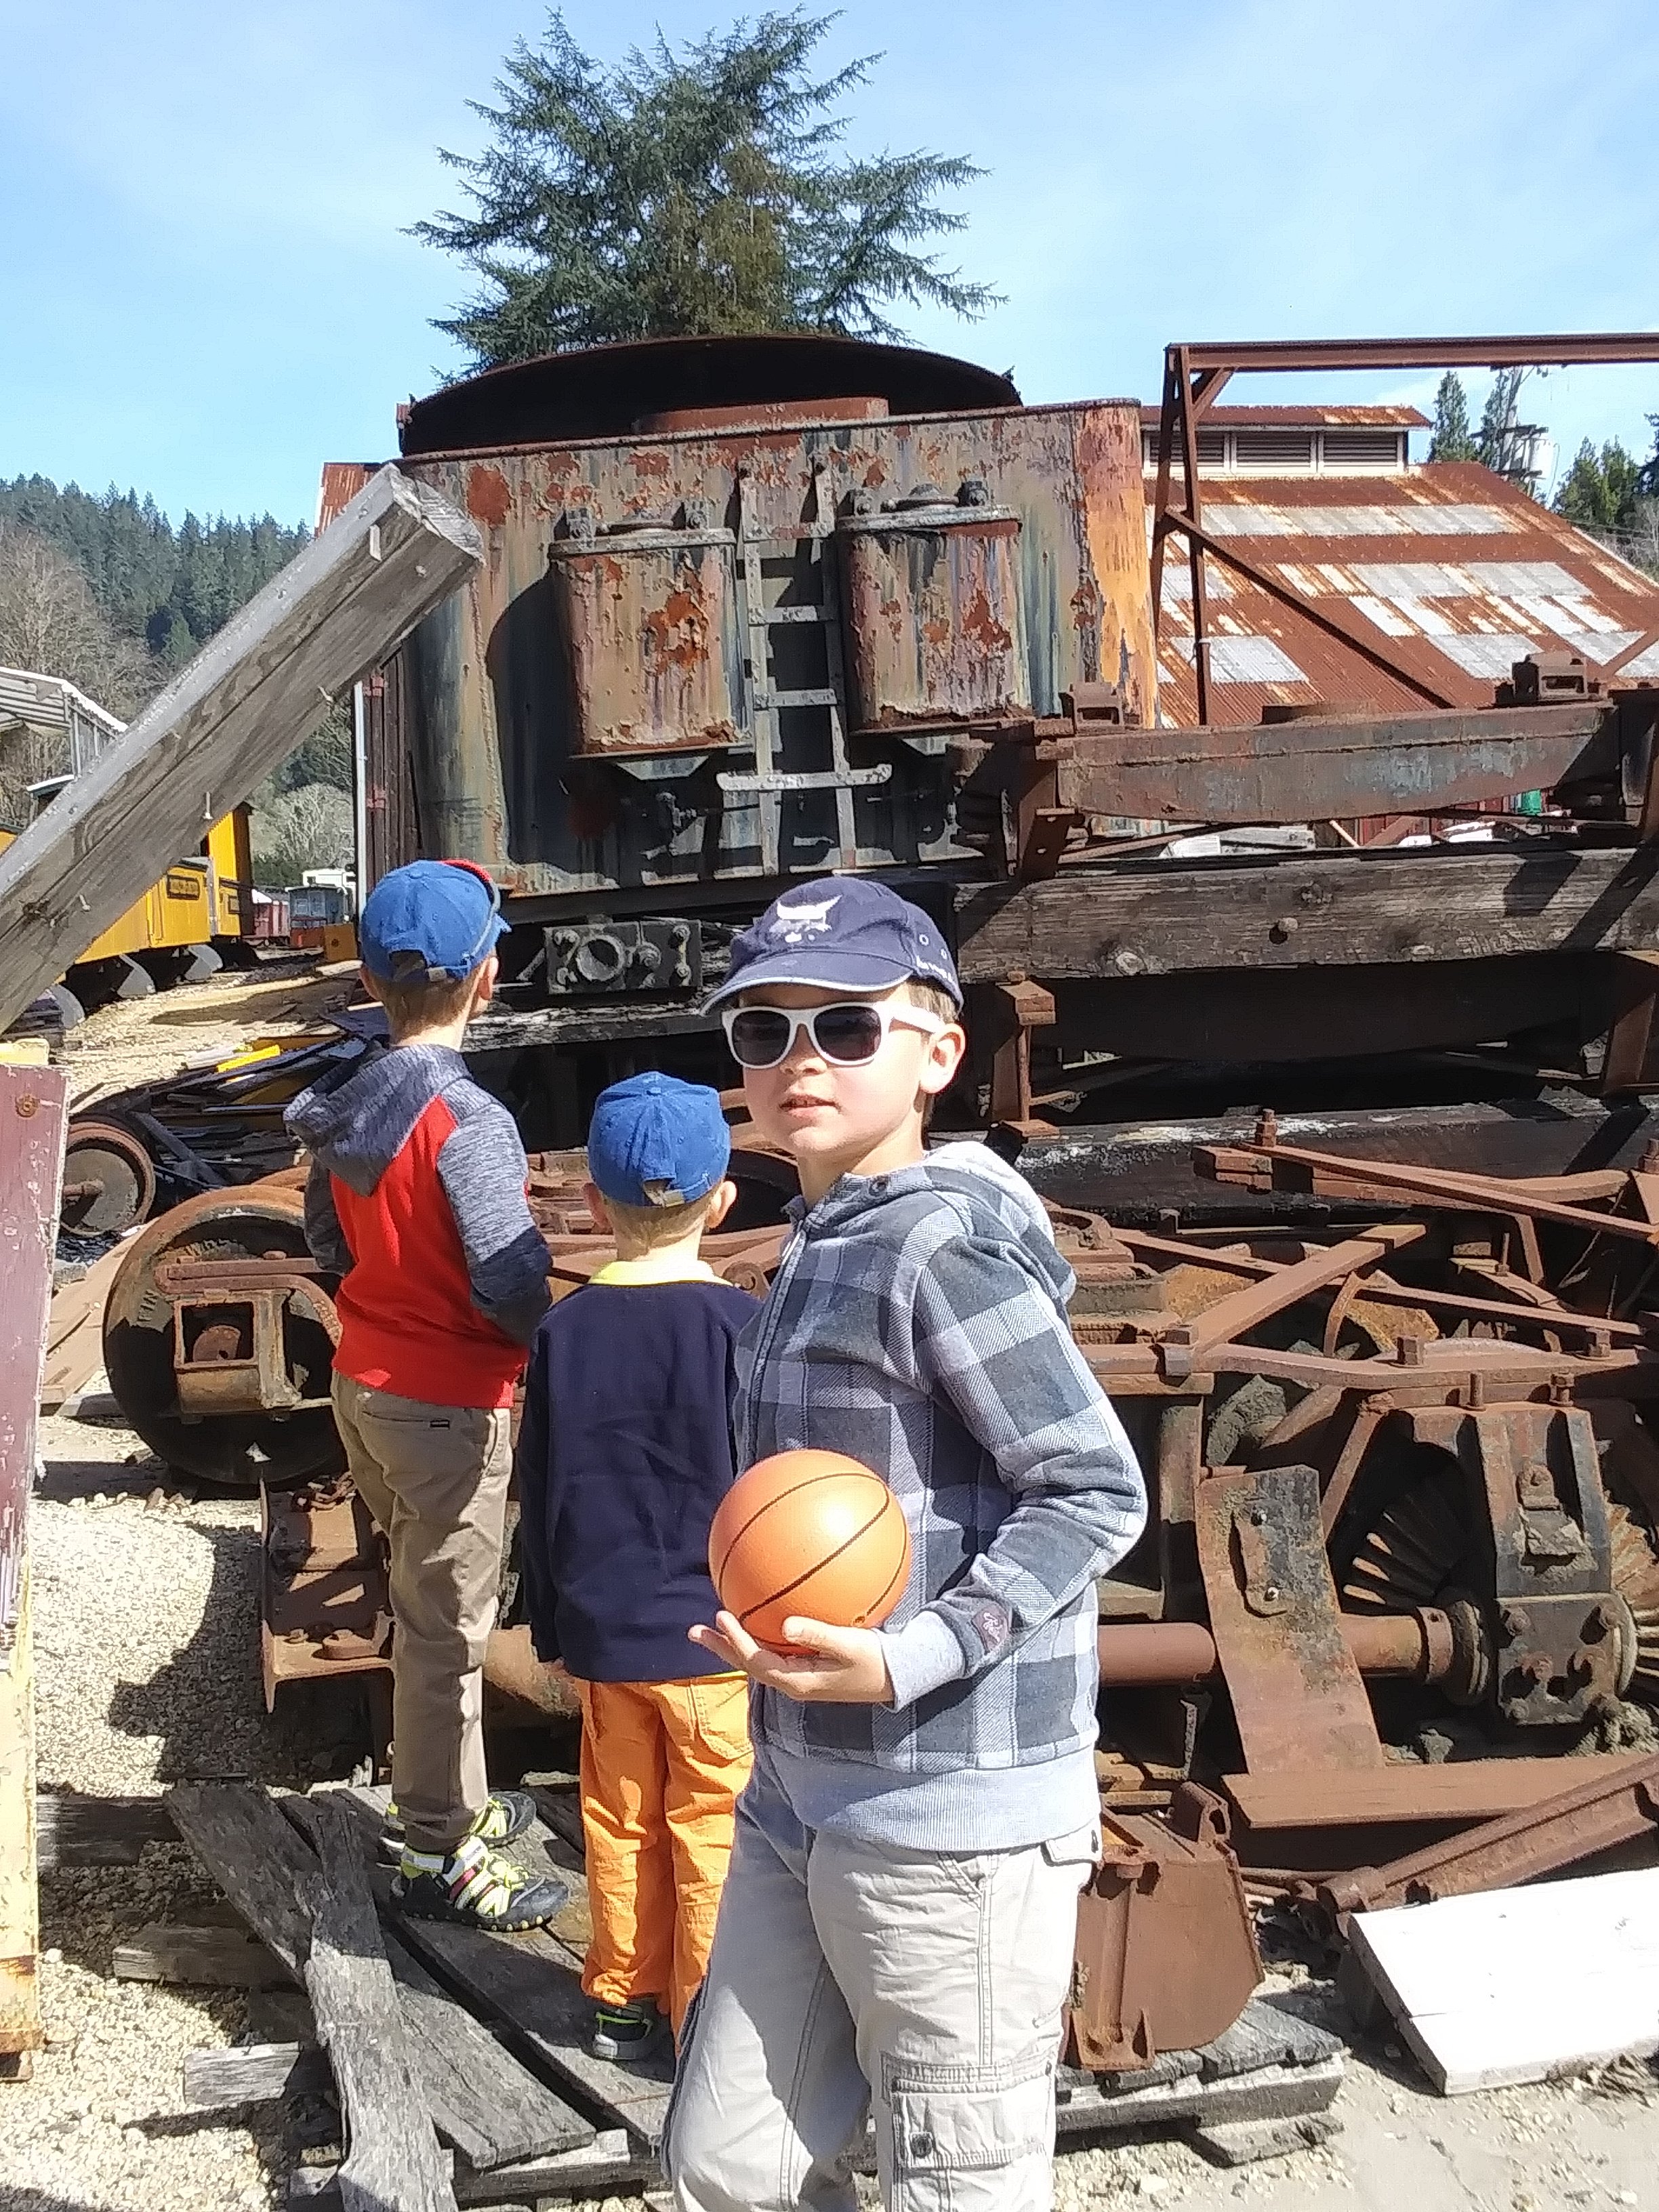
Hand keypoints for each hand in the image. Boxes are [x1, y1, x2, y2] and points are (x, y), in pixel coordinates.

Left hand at [689, 1612, 893, 1704]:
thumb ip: (817, 1635)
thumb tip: (784, 1624)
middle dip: (721, 1647)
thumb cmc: (877, 1660)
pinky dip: (758, 1639)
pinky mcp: (809, 1668)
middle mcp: (793, 1682)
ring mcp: (800, 1677)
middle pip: (748, 1665)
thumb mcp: (850, 1646)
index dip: (735, 1641)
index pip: (756, 1662)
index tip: (720, 1615)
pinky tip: (758, 1621)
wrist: (898, 1675)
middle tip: (693, 1630)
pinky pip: (774, 1653)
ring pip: (758, 1660)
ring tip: (715, 1625)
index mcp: (798, 1681)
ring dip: (735, 1643)